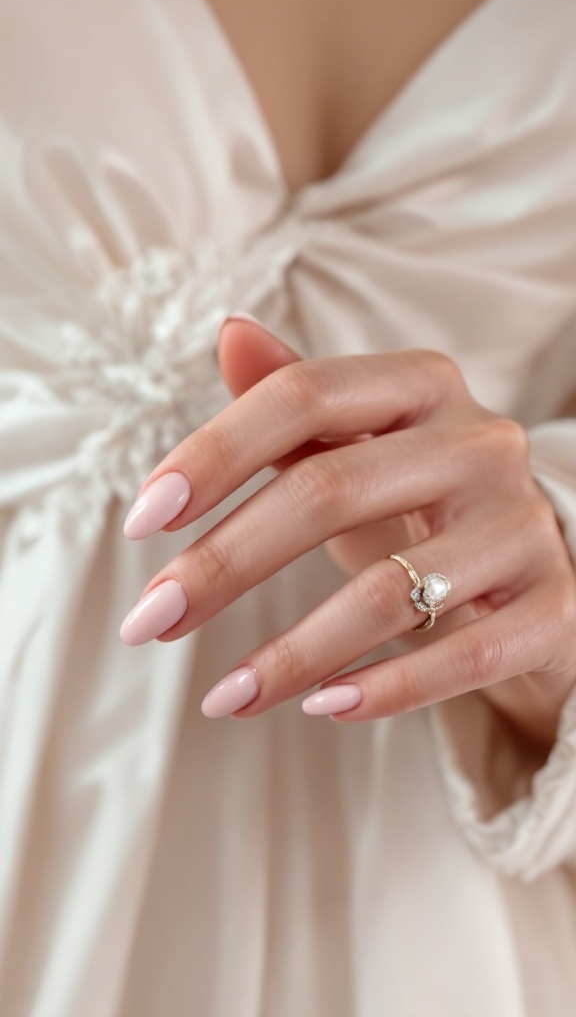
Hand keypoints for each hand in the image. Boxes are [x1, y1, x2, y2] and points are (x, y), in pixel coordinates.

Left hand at [119, 315, 575, 740]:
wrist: (532, 569)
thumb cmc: (421, 502)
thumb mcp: (358, 448)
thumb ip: (295, 400)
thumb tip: (229, 333)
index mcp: (422, 386)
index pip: (302, 397)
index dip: (212, 454)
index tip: (141, 522)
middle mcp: (479, 442)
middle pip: (328, 491)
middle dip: (224, 563)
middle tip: (149, 622)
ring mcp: (522, 525)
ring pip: (388, 591)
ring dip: (291, 653)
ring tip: (222, 696)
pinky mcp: (553, 607)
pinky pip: (464, 655)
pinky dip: (387, 688)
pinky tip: (321, 708)